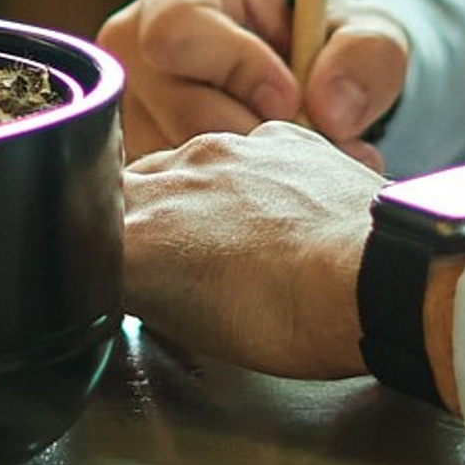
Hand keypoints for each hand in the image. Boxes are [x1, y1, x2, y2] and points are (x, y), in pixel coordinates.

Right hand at [98, 0, 410, 161]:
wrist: (303, 74)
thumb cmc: (323, 36)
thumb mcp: (367, 27)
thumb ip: (367, 52)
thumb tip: (331, 111)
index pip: (179, 29)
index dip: (238, 68)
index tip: (292, 99)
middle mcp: (134, 40)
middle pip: (174, 104)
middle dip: (251, 133)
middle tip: (307, 145)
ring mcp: (126, 104)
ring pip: (172, 157)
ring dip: (245, 173)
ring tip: (298, 164)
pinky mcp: (134, 157)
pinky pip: (173, 192)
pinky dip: (227, 199)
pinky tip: (268, 184)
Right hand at [124, 121, 386, 378]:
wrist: (377, 275)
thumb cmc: (294, 319)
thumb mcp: (194, 329)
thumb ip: (147, 288)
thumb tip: (132, 281)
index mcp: (137, 233)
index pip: (87, 229)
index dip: (98, 251)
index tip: (114, 269)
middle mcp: (169, 179)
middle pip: (126, 188)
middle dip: (137, 217)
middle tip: (166, 257)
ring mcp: (224, 148)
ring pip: (183, 162)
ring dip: (190, 193)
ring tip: (228, 237)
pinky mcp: (276, 135)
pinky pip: (244, 150)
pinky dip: (246, 177)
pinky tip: (274, 212)